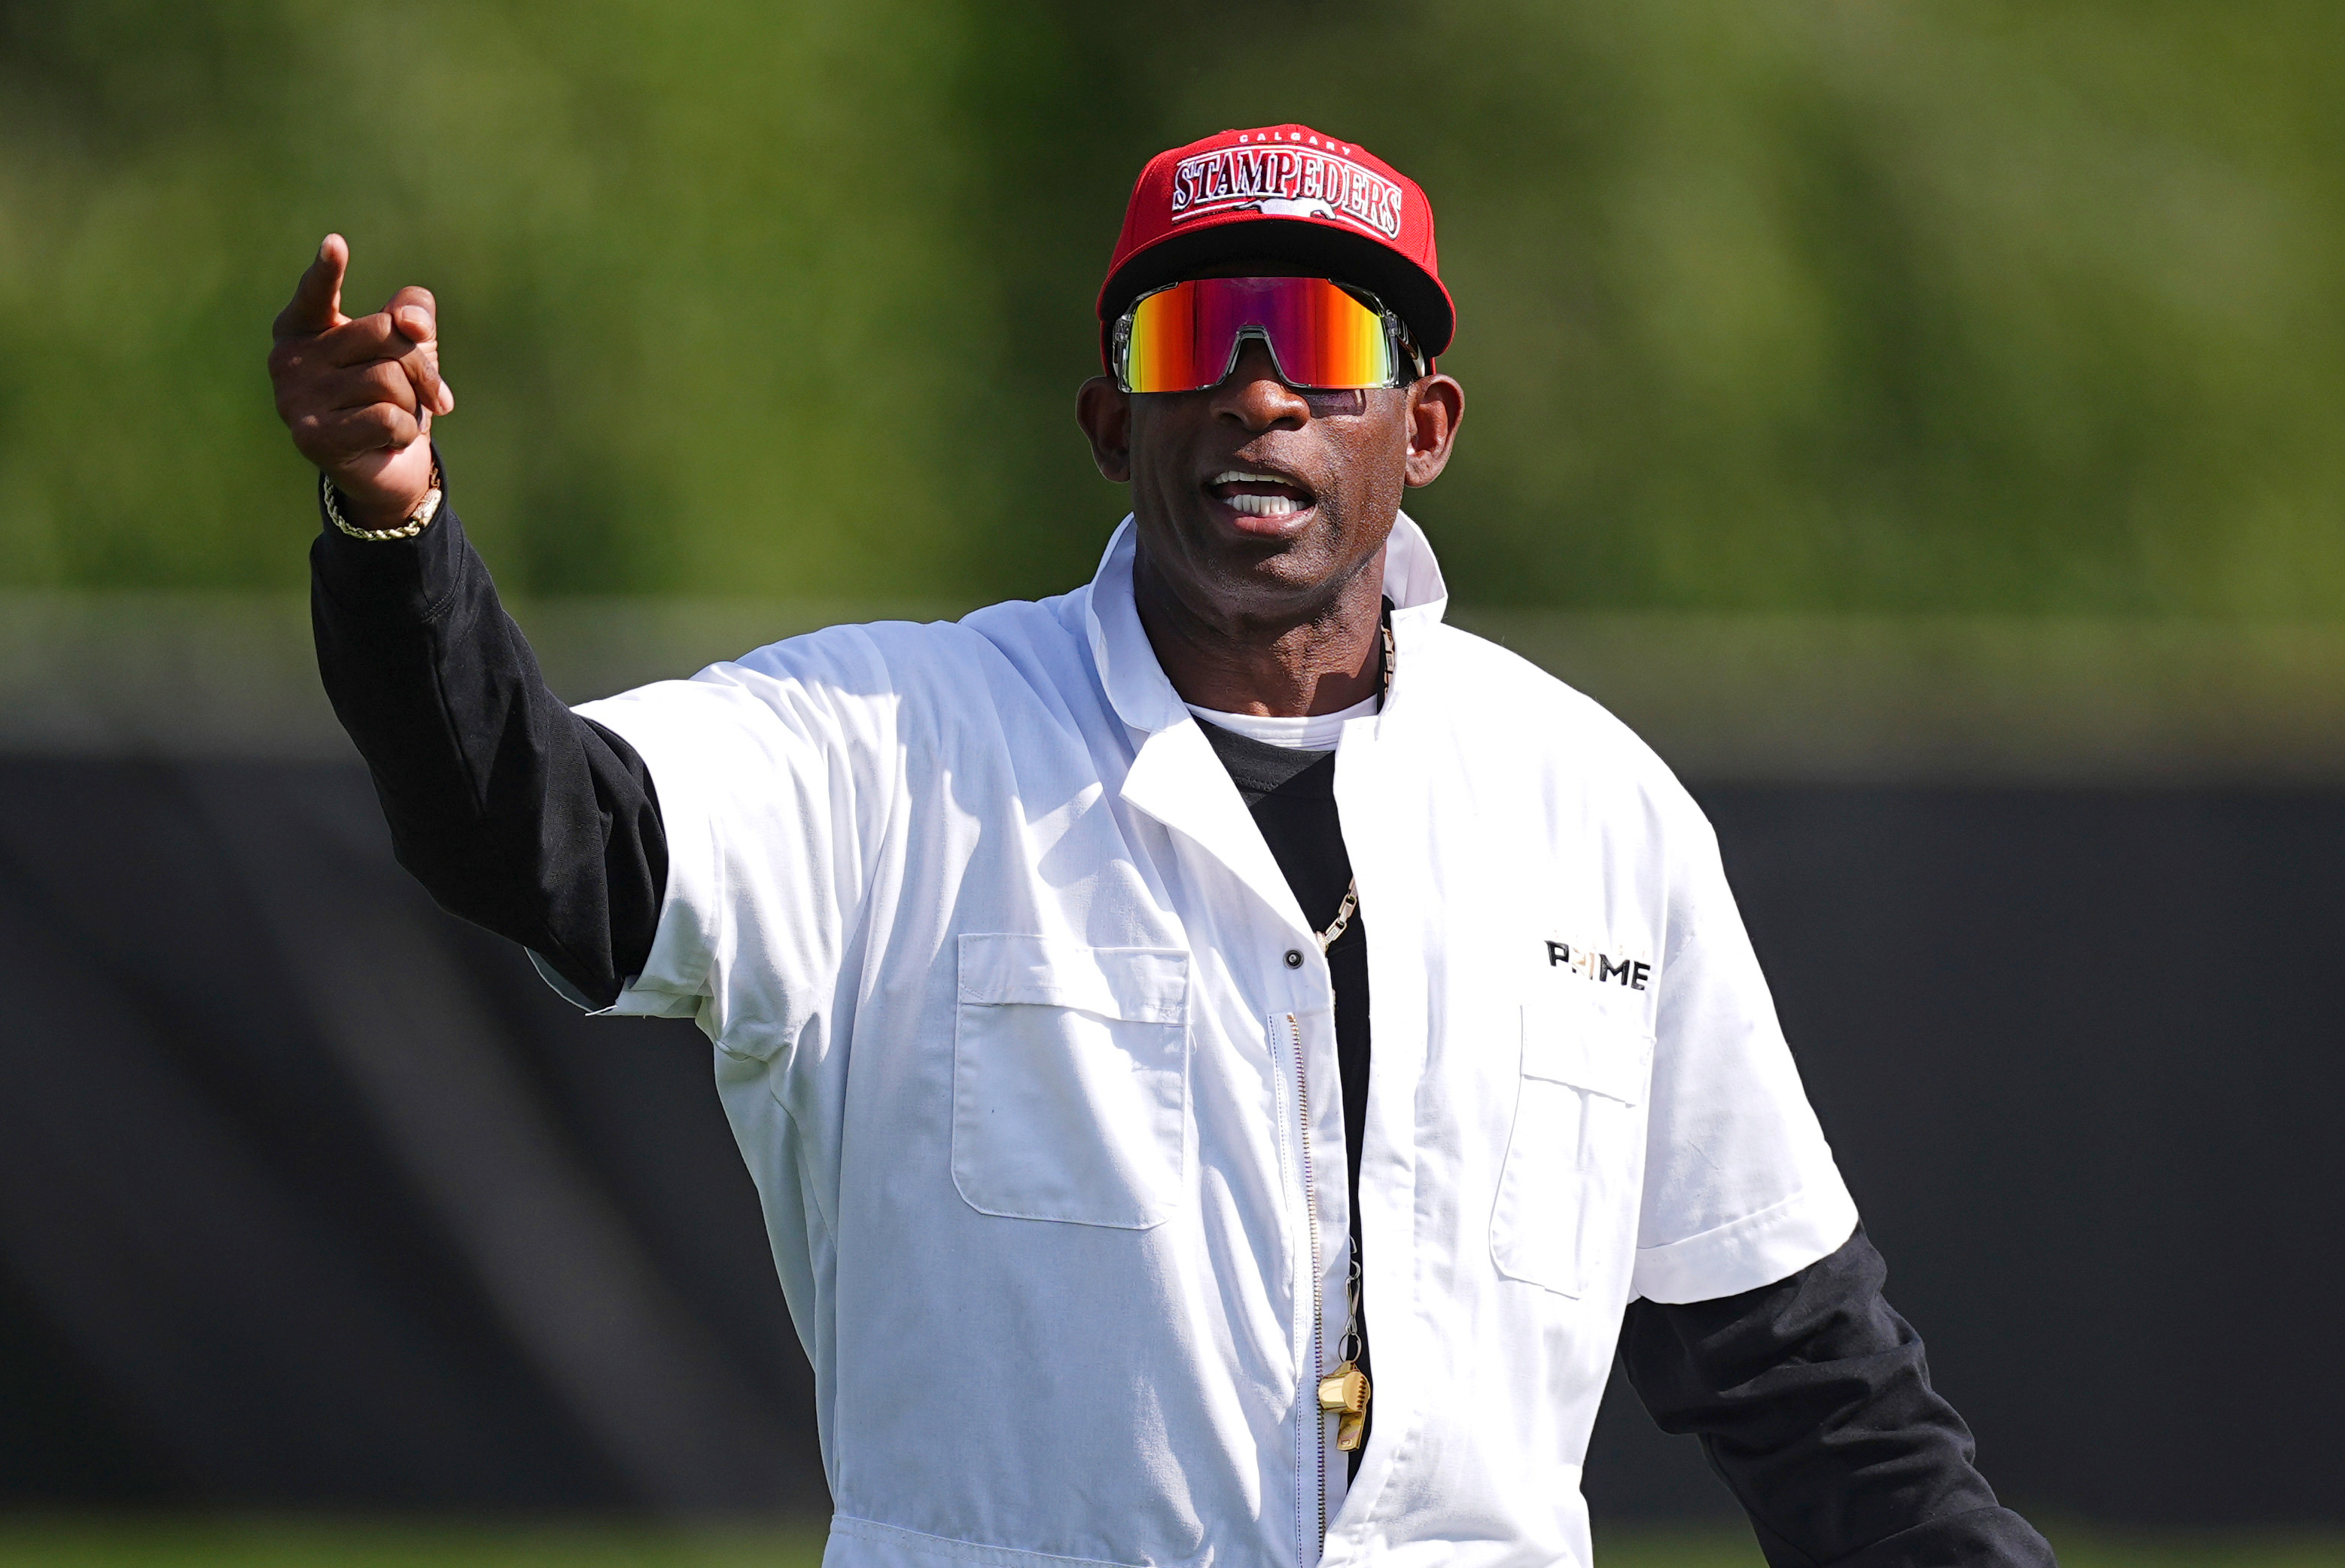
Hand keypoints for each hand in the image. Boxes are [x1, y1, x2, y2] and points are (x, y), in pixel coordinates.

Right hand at [267, 234, 455, 530]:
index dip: (327, 271)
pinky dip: (404, 430)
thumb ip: (413, 315)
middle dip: (421, 364)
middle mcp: (287, 359)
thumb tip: (410, 323)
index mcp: (301, 328)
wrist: (383, 468)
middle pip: (383, 334)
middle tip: (431, 393)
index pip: (315, 294)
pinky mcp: (312, 438)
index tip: (335, 243)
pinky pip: (386, 417)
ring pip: (388, 379)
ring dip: (413, 403)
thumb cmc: (390, 397)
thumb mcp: (409, 347)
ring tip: (399, 416)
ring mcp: (293, 399)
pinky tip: (389, 440)